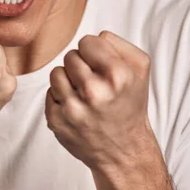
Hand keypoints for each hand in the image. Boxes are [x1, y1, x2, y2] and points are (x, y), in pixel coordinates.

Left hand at [44, 31, 152, 172]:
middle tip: (94, 82)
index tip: (101, 66)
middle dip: (82, 65)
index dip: (95, 51)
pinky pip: (49, 92)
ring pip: (56, 72)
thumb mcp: (140, 70)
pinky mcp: (56, 121)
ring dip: (68, 80)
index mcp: (117, 76)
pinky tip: (77, 107)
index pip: (87, 42)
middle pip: (71, 56)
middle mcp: (94, 92)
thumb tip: (94, 37)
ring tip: (84, 93)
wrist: (123, 151)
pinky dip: (60, 98)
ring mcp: (72, 108)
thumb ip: (117, 44)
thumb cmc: (130, 106)